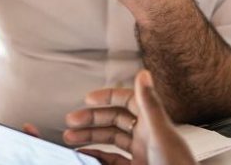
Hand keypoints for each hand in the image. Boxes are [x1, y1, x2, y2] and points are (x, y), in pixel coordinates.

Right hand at [71, 70, 195, 164]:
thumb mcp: (160, 134)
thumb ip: (150, 104)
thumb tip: (143, 74)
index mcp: (153, 123)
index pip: (127, 101)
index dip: (108, 97)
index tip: (88, 98)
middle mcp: (146, 136)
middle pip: (115, 121)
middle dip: (92, 119)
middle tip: (72, 120)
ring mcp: (141, 153)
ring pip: (111, 140)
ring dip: (90, 137)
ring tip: (70, 137)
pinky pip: (113, 160)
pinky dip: (97, 156)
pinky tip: (85, 154)